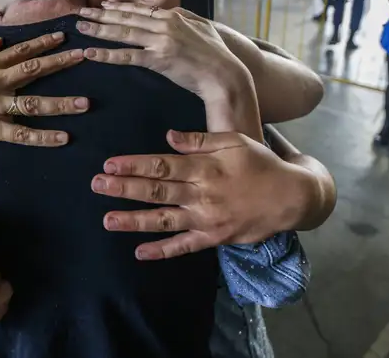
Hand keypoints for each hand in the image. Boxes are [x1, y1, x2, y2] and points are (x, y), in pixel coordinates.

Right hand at [0, 32, 88, 184]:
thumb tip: (0, 40)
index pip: (20, 51)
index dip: (43, 43)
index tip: (64, 36)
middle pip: (32, 70)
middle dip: (61, 62)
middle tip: (84, 56)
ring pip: (33, 103)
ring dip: (61, 103)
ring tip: (85, 103)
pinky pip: (23, 134)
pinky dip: (44, 137)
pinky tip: (64, 137)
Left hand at [77, 3, 247, 102]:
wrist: (225, 74)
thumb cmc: (216, 54)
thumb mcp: (202, 27)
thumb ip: (184, 17)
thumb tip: (170, 12)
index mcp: (173, 17)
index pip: (140, 10)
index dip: (119, 8)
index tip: (103, 5)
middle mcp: (164, 25)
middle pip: (125, 19)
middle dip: (100, 15)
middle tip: (80, 12)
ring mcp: (160, 42)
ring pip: (122, 34)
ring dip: (98, 30)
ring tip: (80, 27)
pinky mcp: (158, 60)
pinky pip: (127, 57)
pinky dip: (107, 54)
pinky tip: (91, 53)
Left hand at [92, 130, 314, 259]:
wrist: (292, 197)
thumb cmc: (261, 163)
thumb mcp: (233, 142)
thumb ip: (200, 140)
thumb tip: (168, 137)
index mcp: (204, 167)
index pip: (161, 165)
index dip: (134, 164)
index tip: (109, 163)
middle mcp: (202, 194)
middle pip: (156, 190)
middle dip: (123, 188)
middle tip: (96, 184)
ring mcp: (206, 219)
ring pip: (163, 219)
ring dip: (133, 220)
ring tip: (107, 220)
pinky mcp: (213, 238)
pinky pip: (184, 246)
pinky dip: (162, 250)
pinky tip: (139, 252)